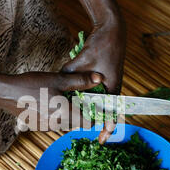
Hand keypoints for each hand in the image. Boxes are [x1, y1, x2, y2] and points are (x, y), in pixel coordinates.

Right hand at [2, 71, 102, 131]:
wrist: (6, 93)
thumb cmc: (32, 85)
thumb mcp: (58, 80)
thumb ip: (80, 81)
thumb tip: (99, 78)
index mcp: (65, 115)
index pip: (88, 123)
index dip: (94, 115)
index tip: (96, 106)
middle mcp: (57, 126)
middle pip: (77, 123)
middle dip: (81, 113)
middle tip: (82, 98)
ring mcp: (46, 128)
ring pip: (65, 123)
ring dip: (69, 114)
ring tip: (66, 99)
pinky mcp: (38, 126)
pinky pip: (54, 123)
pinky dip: (57, 115)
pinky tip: (51, 102)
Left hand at [61, 22, 126, 143]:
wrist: (113, 29)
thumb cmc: (102, 45)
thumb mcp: (82, 61)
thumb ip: (69, 75)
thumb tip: (56, 85)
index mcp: (112, 88)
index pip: (110, 114)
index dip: (106, 127)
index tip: (100, 139)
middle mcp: (112, 89)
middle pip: (101, 110)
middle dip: (90, 120)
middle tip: (75, 128)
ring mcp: (108, 84)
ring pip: (96, 102)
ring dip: (86, 108)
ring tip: (70, 116)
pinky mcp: (104, 79)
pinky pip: (94, 93)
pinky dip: (84, 97)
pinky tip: (73, 98)